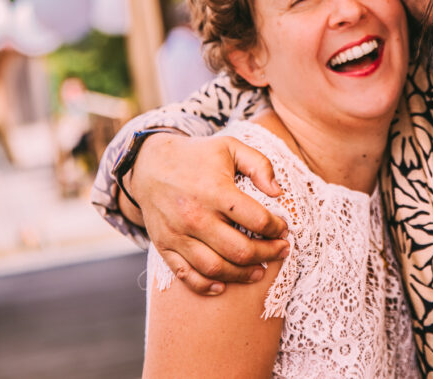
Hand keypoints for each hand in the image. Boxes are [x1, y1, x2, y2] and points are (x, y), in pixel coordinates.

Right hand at [127, 133, 289, 294]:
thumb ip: (260, 164)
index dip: (276, 228)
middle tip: (282, 251)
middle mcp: (196, 216)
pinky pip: (186, 275)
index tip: (284, 229)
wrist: (149, 164)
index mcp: (215, 191)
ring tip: (260, 271)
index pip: (257, 220)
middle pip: (240, 250)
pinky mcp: (164, 246)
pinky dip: (206, 286)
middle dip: (268, 254)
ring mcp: (178, 234)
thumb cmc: (196, 155)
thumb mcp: (230, 146)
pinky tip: (223, 286)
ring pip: (215, 268)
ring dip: (242, 275)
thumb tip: (278, 192)